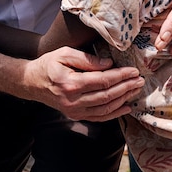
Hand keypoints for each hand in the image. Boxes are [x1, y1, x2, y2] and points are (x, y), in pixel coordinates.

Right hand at [21, 46, 143, 121]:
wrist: (31, 83)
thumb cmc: (48, 65)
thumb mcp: (64, 54)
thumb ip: (87, 59)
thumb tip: (109, 64)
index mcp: (71, 83)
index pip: (103, 81)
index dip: (121, 76)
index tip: (133, 71)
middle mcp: (73, 100)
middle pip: (107, 95)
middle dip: (126, 88)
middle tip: (140, 80)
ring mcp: (74, 111)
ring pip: (105, 108)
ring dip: (123, 100)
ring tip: (135, 90)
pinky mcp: (75, 115)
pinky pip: (99, 117)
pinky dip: (114, 113)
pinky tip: (125, 107)